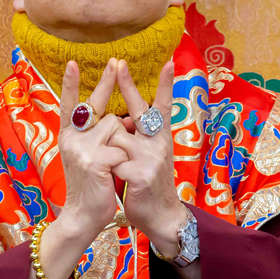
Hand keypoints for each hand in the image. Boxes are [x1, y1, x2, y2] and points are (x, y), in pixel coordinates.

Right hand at [55, 58, 128, 241]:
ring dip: (123, 142)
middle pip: (96, 106)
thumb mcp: (86, 156)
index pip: (70, 105)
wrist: (82, 217)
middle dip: (107, 82)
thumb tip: (114, 117)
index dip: (71, 84)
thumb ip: (94, 136)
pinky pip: (121, 148)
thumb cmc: (90, 185)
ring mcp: (81, 149)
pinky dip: (124, 161)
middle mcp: (71, 138)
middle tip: (116, 60)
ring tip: (113, 165)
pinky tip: (114, 176)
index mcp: (68, 136)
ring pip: (115, 127)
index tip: (72, 62)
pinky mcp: (94, 161)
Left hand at [107, 59, 188, 257]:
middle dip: (128, 85)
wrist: (161, 216)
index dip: (166, 84)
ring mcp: (151, 158)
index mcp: (160, 137)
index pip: (162, 106)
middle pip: (139, 110)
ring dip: (110, 152)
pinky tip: (123, 184)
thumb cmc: (148, 182)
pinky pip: (112, 161)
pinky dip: (110, 171)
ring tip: (123, 171)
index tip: (169, 62)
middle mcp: (159, 142)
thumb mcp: (148, 156)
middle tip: (119, 62)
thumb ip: (137, 137)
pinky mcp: (140, 173)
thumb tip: (120, 118)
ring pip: (114, 138)